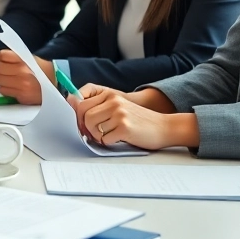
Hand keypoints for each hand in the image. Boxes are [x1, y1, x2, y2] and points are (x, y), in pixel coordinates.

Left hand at [0, 51, 53, 104]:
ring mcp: (21, 85)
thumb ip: (17, 57)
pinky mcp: (21, 96)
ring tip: (10, 79)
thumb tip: (2, 57)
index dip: (2, 58)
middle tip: (7, 71)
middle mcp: (22, 72)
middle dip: (1, 69)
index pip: (3, 55)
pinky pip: (4, 91)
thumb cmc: (44, 71)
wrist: (58, 85)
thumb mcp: (32, 59)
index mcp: (25, 60)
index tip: (5, 61)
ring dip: (3, 80)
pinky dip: (6, 89)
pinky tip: (13, 87)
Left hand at [73, 86, 197, 149]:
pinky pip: (104, 139)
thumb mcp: (119, 108)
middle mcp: (114, 102)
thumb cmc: (139, 121)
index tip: (80, 125)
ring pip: (92, 128)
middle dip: (85, 128)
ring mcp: (119, 115)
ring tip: (108, 136)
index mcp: (110, 95)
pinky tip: (119, 140)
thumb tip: (75, 114)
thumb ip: (100, 108)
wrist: (164, 127)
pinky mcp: (124, 128)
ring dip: (97, 136)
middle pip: (84, 116)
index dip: (77, 117)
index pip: (81, 104)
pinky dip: (108, 143)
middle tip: (93, 134)